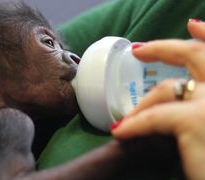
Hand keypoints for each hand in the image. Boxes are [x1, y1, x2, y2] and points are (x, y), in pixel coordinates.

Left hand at [111, 19, 204, 179]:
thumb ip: (199, 109)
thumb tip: (182, 105)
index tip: (194, 25)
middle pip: (195, 56)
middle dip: (165, 48)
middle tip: (139, 49)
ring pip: (166, 90)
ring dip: (142, 105)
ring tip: (126, 120)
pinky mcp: (194, 121)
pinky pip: (152, 118)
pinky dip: (134, 125)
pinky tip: (120, 131)